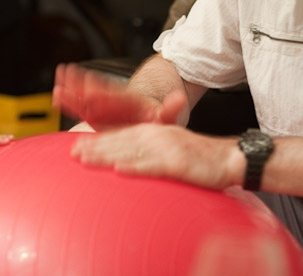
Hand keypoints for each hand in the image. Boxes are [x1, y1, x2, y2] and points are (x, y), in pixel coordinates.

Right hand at [52, 63, 186, 129]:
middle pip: (95, 90)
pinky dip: (70, 102)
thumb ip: (171, 109)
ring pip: (85, 96)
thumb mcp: (169, 115)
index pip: (114, 95)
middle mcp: (114, 101)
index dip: (102, 89)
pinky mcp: (96, 115)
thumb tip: (179, 99)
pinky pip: (81, 108)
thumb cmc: (161, 117)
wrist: (154, 113)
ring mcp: (103, 107)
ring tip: (59, 75)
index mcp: (129, 101)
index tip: (90, 82)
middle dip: (81, 83)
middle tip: (66, 72)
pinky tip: (56, 95)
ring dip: (72, 87)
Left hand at [71, 123, 242, 190]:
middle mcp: (157, 136)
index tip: (76, 147)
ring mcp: (167, 148)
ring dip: (106, 154)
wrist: (231, 158)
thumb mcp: (173, 151)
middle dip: (94, 147)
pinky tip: (118, 169)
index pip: (121, 136)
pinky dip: (135, 167)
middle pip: (120, 141)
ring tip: (86, 159)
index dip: (98, 141)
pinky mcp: (178, 162)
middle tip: (71, 153)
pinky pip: (153, 165)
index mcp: (155, 133)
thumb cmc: (201, 159)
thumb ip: (151, 155)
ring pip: (130, 150)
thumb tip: (128, 164)